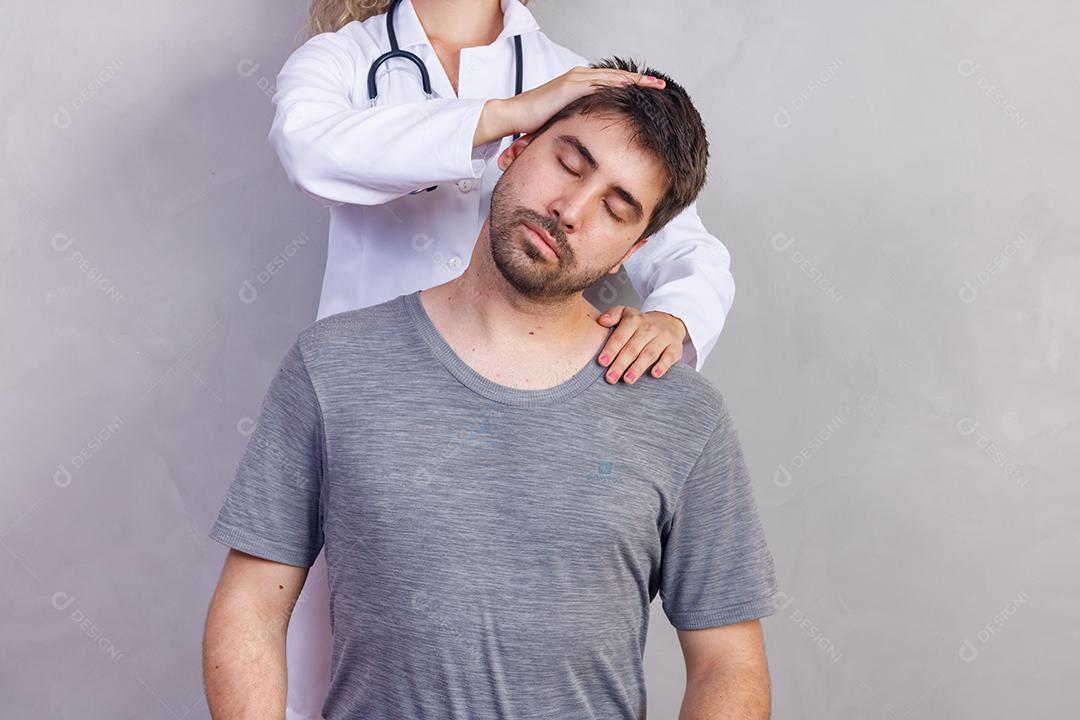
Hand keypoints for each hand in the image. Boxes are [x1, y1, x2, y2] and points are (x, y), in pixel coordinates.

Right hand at [476, 67, 665, 144]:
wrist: (513, 116)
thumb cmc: (535, 122)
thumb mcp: (564, 122)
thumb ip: (580, 122)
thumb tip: (594, 137)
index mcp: (580, 85)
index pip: (613, 84)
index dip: (634, 87)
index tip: (653, 93)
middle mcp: (580, 78)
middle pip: (617, 77)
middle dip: (641, 81)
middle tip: (662, 85)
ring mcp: (575, 80)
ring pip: (612, 77)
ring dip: (634, 79)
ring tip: (654, 84)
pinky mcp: (568, 86)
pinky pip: (596, 83)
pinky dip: (615, 83)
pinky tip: (630, 85)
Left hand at [595, 307, 687, 383]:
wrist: (668, 321)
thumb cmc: (641, 324)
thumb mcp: (625, 313)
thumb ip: (612, 315)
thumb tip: (601, 321)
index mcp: (634, 320)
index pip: (620, 336)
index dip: (611, 350)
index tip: (602, 362)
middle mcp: (649, 328)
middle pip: (633, 348)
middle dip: (621, 364)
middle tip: (611, 377)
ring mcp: (663, 337)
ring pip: (649, 353)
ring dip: (638, 367)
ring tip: (627, 380)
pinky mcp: (675, 347)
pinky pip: (669, 356)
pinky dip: (663, 365)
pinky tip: (654, 374)